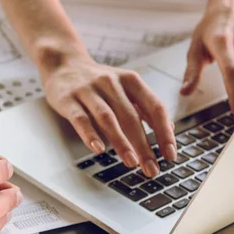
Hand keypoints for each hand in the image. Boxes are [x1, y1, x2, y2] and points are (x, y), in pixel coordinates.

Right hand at [43, 53, 175, 176]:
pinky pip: (81, 119)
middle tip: (151, 168)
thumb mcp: (125, 87)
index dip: (164, 132)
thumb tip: (169, 129)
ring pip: (108, 118)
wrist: (63, 65)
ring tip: (131, 162)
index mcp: (131, 80)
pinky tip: (98, 149)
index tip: (170, 154)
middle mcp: (111, 83)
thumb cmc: (98, 82)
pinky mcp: (69, 99)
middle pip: (131, 117)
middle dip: (144, 146)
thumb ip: (145, 106)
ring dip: (121, 142)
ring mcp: (89, 90)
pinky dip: (90, 135)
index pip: (154, 107)